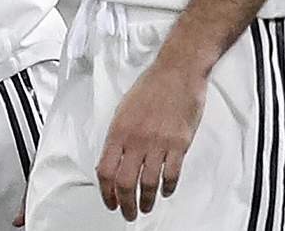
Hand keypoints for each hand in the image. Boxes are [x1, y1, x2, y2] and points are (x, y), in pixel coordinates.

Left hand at [96, 58, 208, 219]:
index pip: (105, 171)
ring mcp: (158, 142)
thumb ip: (118, 136)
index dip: (106, 193)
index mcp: (119, 130)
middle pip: (125, 183)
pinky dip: (167, 187)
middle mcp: (136, 139)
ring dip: (146, 200)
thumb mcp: (124, 109)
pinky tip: (165, 190)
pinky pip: (171, 174)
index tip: (110, 201)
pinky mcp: (179, 143)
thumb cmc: (152, 85)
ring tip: (146, 206)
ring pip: (148, 183)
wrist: (178, 70)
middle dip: (125, 204)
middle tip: (128, 212)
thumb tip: (112, 161)